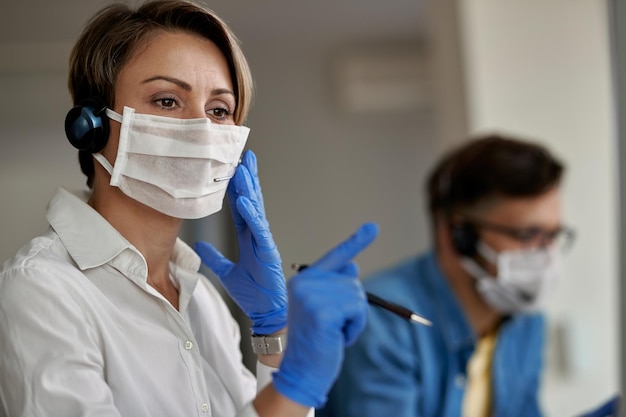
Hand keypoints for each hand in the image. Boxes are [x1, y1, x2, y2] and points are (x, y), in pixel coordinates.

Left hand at [194, 150, 286, 334]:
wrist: (266, 311)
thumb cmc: (253, 292)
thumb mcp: (227, 272)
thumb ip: (215, 257)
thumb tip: (200, 245)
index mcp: (248, 238)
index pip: (241, 207)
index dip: (236, 188)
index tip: (233, 169)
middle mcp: (257, 235)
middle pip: (252, 201)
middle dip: (248, 179)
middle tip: (243, 157)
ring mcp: (264, 241)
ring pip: (255, 209)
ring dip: (249, 189)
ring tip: (242, 169)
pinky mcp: (268, 250)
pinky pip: (258, 228)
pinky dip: (251, 213)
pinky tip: (244, 200)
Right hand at [272, 223, 378, 407]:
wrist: (301, 371)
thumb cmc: (316, 342)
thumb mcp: (326, 310)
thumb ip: (336, 287)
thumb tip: (353, 266)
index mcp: (303, 280)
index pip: (335, 257)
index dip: (356, 242)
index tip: (373, 227)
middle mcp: (304, 283)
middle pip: (352, 281)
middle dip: (353, 307)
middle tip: (334, 326)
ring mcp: (311, 295)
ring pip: (357, 296)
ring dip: (354, 318)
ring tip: (335, 332)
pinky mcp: (323, 310)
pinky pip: (358, 310)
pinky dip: (355, 327)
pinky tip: (338, 337)